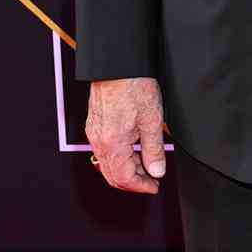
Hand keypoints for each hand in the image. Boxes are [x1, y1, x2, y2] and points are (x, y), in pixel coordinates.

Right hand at [86, 77, 166, 194]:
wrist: (117, 65)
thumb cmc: (134, 87)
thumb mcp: (152, 121)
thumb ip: (154, 150)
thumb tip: (157, 172)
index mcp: (113, 144)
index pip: (125, 178)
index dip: (142, 186)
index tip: (155, 186)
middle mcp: (99, 141)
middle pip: (113, 175)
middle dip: (134, 181)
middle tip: (152, 179)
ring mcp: (94, 133)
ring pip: (108, 164)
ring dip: (127, 169)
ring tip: (147, 162)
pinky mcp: (94, 125)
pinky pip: (104, 151)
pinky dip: (119, 157)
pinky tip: (134, 149)